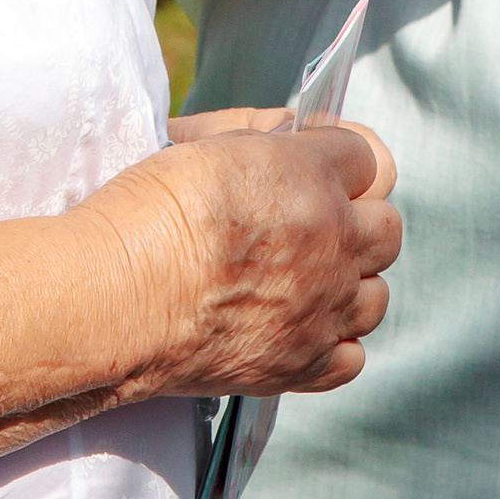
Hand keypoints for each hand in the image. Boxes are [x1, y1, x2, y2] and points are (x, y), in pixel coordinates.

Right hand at [95, 108, 401, 395]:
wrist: (111, 300)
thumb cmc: (141, 218)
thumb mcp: (200, 143)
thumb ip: (259, 135)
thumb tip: (286, 134)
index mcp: (309, 175)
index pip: (369, 155)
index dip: (342, 160)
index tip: (322, 168)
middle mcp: (331, 241)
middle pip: (387, 226)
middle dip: (355, 221)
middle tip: (312, 226)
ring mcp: (322, 308)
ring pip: (377, 295)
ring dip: (347, 285)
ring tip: (303, 283)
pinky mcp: (302, 364)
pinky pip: (351, 356)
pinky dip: (330, 344)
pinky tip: (297, 329)